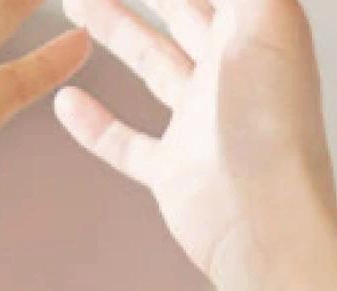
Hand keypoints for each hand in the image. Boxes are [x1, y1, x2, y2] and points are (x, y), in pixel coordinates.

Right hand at [52, 0, 332, 281]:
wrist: (261, 222)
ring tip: (74, 3)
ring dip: (114, 32)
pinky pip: (128, 141)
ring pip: (152, 64)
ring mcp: (202, 123)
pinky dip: (96, 123)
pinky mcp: (175, 170)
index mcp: (255, 33)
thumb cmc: (269, 126)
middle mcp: (231, 72)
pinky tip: (66, 102)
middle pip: (181, 12)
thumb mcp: (264, 19)